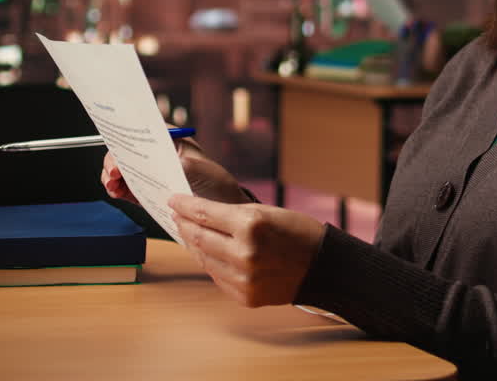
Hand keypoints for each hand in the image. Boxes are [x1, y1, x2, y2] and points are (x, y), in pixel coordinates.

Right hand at [101, 135, 248, 204]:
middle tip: (113, 172)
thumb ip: (184, 165)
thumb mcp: (203, 170)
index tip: (118, 147)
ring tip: (112, 184)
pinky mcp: (145, 190)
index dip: (126, 135)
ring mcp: (148, 171)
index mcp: (169, 139)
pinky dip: (116, 189)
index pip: (142, 131)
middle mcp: (155, 153)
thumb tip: (164, 163)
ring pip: (122, 168)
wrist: (221, 205)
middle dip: (114, 159)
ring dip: (111, 175)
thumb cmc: (216, 181)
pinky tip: (115, 191)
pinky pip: (125, 187)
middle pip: (126, 150)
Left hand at [169, 194, 324, 306]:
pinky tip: (208, 253)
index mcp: (251, 225)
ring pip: (204, 259)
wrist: (323, 267)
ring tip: (188, 232)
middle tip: (176, 215)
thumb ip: (232, 215)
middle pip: (199, 236)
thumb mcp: (266, 212)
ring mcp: (243, 279)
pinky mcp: (245, 296)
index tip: (173, 200)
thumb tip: (200, 215)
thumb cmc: (297, 233)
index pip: (205, 214)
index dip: (185, 205)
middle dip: (183, 223)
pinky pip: (217, 277)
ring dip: (193, 244)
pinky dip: (210, 263)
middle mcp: (244, 253)